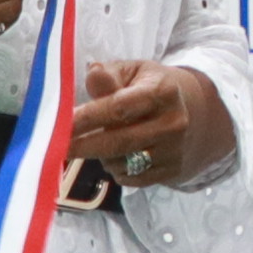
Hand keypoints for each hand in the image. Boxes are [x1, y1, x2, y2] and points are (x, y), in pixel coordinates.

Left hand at [65, 55, 229, 187]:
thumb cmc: (152, 89)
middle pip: (118, 141)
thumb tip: (93, 73)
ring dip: (101, 155)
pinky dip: (116, 169)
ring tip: (102, 139)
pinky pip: (130, 179)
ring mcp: (174, 151)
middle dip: (83, 146)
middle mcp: (173, 123)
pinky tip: (119, 154)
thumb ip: (110, 75)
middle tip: (56, 147)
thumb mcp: (134, 72)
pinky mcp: (171, 172)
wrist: (196, 115)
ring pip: (121, 163)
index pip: (119, 107)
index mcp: (163, 92)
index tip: (62, 124)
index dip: (88, 117)